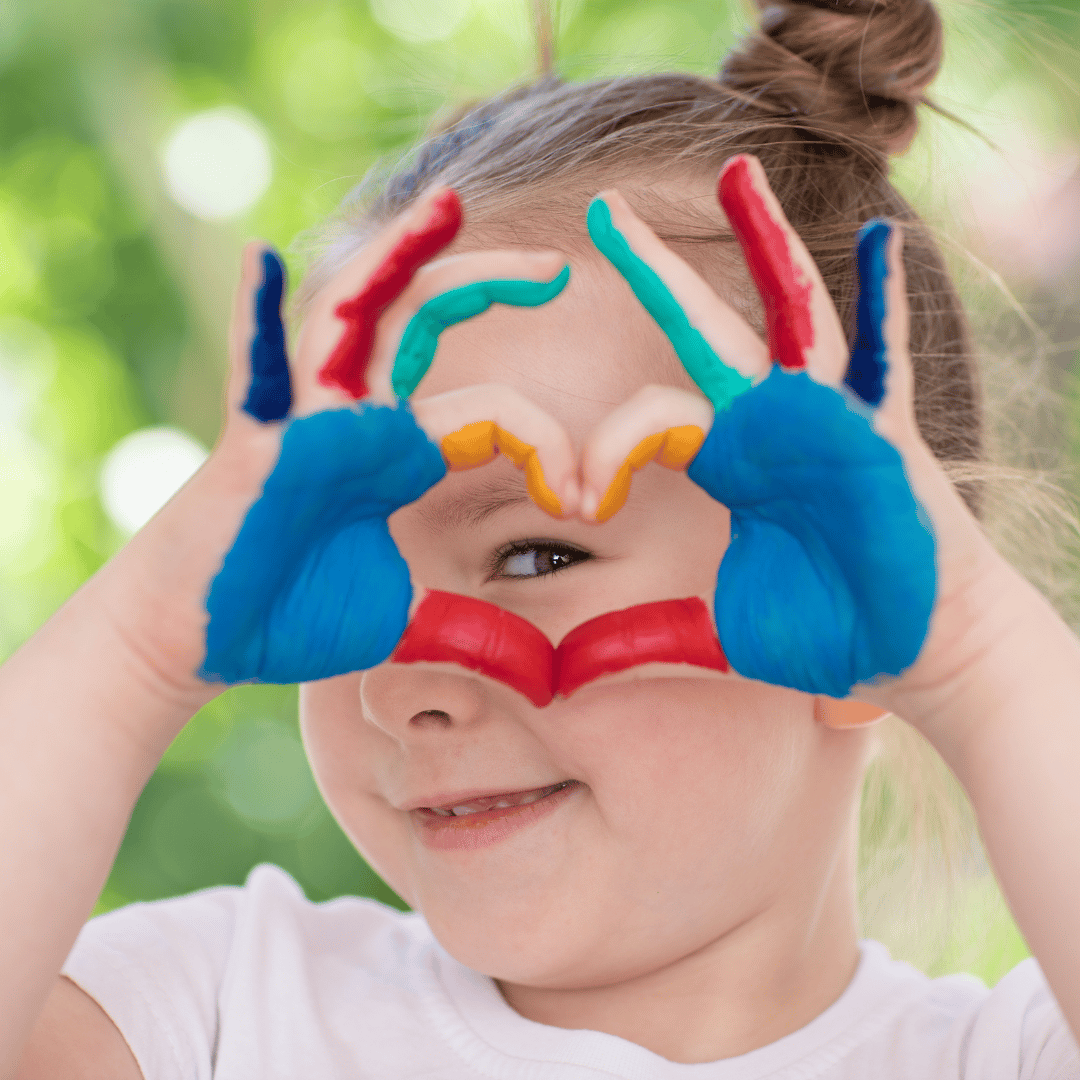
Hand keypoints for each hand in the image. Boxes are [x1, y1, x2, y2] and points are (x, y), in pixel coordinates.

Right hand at [100, 188, 576, 695]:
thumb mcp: (407, 616)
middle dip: (485, 283)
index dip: (548, 444)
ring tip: (446, 206)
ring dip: (395, 258)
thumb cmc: (297, 614)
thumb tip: (546, 673)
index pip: (491, 413)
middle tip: (559, 269)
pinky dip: (253, 316)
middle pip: (422, 323)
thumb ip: (473, 627)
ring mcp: (304, 422)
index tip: (587, 496)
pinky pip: (253, 372)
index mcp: (400, 451)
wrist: (205, 638)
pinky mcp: (256, 448)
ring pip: (352, 316)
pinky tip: (261, 259)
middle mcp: (357, 419)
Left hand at [579, 154, 1004, 705]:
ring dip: (766, 244)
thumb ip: (646, 638)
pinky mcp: (885, 435)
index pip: (648, 420)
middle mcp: (771, 423)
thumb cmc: (824, 633)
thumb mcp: (717, 634)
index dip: (604, 453)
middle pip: (705, 328)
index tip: (579, 505)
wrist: (914, 653)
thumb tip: (565, 673)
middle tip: (603, 208)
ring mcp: (831, 419)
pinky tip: (881, 237)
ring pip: (791, 316)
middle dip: (655, 269)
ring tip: (736, 171)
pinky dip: (886, 302)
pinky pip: (886, 360)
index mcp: (728, 459)